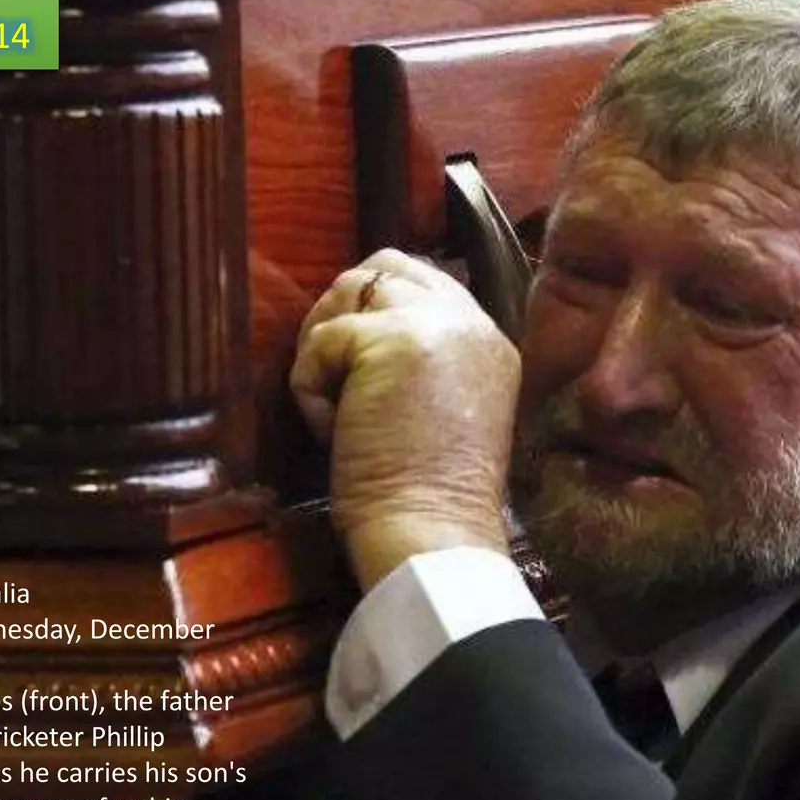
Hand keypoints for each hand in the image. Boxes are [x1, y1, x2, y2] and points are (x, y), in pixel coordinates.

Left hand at [290, 249, 519, 588]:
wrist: (432, 532)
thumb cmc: (427, 498)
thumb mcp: (442, 412)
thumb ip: (421, 362)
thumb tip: (357, 334)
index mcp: (490, 343)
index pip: (427, 284)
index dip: (377, 311)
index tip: (355, 368)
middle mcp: (472, 323)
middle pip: (389, 267)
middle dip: (345, 310)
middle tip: (331, 372)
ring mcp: (437, 326)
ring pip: (352, 288)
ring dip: (326, 345)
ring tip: (334, 406)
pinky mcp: (392, 341)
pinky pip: (322, 340)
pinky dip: (309, 385)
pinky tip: (331, 430)